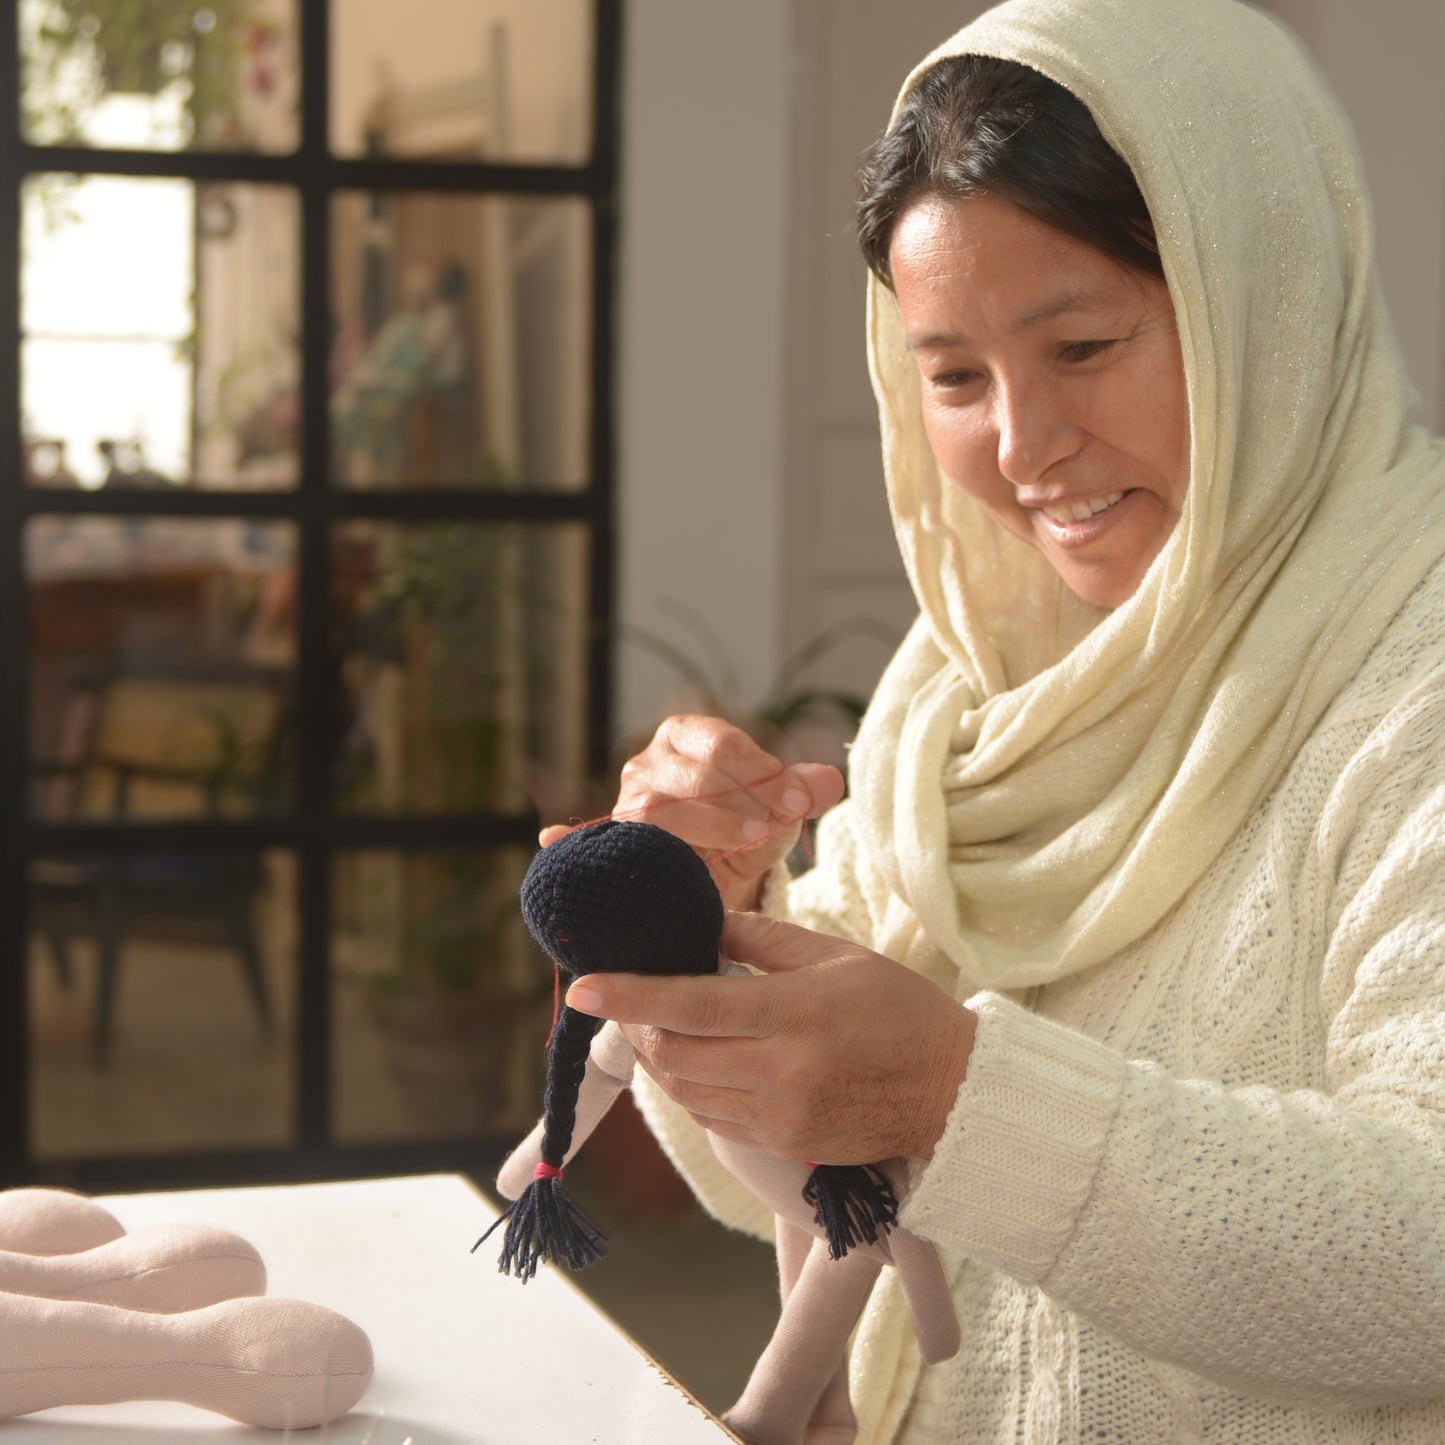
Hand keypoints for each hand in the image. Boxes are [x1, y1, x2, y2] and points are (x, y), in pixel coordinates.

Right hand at [540, 716, 844, 910]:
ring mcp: (623, 805)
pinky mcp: (607, 845)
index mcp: (687, 736)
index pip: (720, 742)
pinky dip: (567, 840)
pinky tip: (551, 840)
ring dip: (705, 827)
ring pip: (655, 812)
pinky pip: (590, 842)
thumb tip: (830, 780)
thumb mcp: (777, 813)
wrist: (707, 881)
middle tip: (772, 826)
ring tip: (745, 842)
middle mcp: (648, 764)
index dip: (759, 769)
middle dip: (737, 799)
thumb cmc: (741, 834)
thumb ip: (799, 795)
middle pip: (690, 774)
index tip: (795, 801)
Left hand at [565, 911, 975, 1163]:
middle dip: (636, 1029)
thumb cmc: (898, 1010)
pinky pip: (713, 1118)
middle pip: (675, 1056)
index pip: (691, 1006)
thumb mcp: (835, 956)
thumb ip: (761, 940)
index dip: (630, 997)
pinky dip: (692, 1087)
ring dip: (659, 1060)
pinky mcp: (785, 1145)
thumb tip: (703, 926)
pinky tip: (698, 1060)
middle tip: (622, 999)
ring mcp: (782, 1117)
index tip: (583, 986)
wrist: (954, 1092)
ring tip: (656, 1026)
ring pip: (686, 1092)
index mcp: (796, 1012)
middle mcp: (783, 1071)